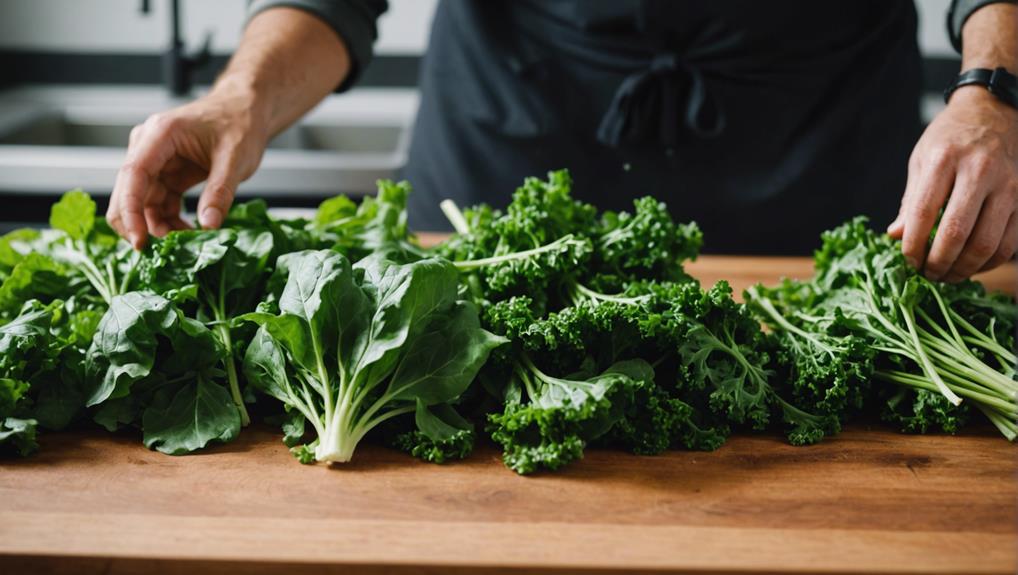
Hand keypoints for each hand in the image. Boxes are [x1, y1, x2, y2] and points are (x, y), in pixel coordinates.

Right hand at [107, 83, 269, 248]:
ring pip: (142, 202)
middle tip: (160, 253)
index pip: (132, 175)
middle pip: (128, 191)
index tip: (138, 240)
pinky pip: (158, 203)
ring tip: (185, 243)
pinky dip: (169, 221)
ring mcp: (156, 161)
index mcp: (160, 135)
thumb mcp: (235, 158)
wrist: (246, 110)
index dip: (130, 210)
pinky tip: (188, 233)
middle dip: (139, 224)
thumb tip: (208, 226)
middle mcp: (149, 147)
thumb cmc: (240, 123)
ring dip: (158, 226)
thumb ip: (220, 192)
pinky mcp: (166, 174)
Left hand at [888, 87, 1017, 281]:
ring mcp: (1008, 185)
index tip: (907, 261)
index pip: (923, 213)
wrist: (996, 111)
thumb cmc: (950, 138)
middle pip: (956, 233)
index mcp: (944, 160)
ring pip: (986, 243)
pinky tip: (972, 265)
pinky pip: (1009, 242)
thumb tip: (896, 236)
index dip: (912, 246)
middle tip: (927, 275)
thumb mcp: (921, 159)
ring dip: (964, 269)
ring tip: (947, 275)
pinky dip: (989, 262)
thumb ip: (910, 200)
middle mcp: (979, 171)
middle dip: (938, 263)